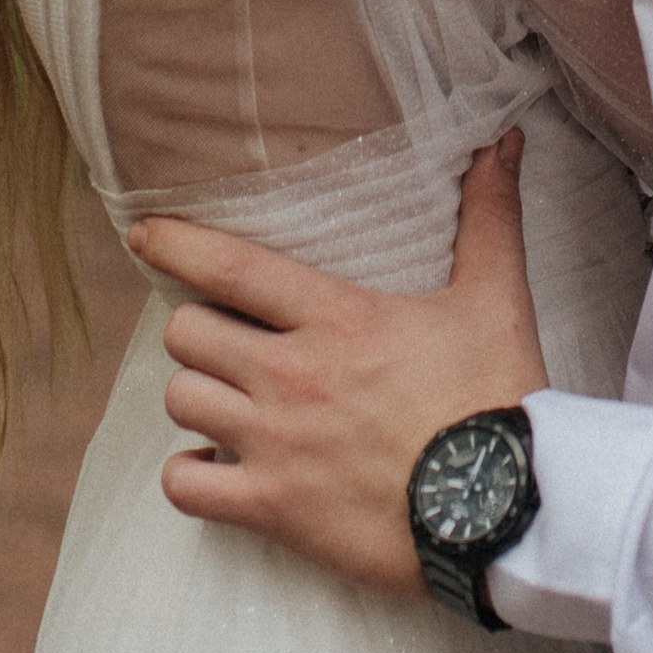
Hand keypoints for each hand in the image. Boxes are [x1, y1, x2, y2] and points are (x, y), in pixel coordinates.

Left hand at [128, 133, 546, 596]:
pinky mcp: (272, 508)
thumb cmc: (498, 400)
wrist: (509, 511)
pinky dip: (191, 475)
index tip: (142, 235)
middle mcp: (293, 375)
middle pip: (187, 333)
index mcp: (338, 318)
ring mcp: (276, 444)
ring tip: (230, 402)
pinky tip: (218, 468)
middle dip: (201, 333)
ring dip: (198, 398)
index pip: (230, 267)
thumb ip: (489, 217)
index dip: (175, 244)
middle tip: (231, 343)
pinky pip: (184, 484)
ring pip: (180, 399)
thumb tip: (504, 142)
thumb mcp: (496, 299)